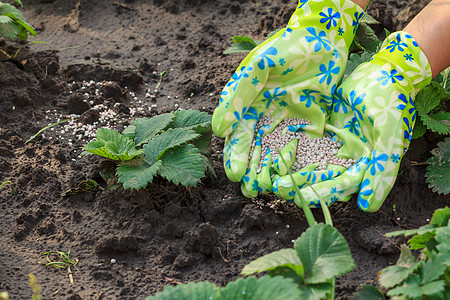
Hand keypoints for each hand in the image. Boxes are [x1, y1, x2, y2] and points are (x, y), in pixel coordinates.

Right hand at [212, 0, 364, 196]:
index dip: (235, 157)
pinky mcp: (311, 126)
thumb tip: (218, 130)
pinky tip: (300, 180)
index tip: (236, 175)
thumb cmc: (284, 50)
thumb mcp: (257, 70)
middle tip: (251, 192)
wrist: (322, 37)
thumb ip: (237, 98)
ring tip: (271, 192)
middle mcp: (266, 119)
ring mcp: (288, 124)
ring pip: (278, 154)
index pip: (238, 137)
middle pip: (256, 152)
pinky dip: (301, 164)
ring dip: (274, 173)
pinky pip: (305, 148)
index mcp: (248, 107)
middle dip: (253, 172)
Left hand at [273, 31, 431, 211]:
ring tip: (270, 176)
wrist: (383, 74)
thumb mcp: (389, 136)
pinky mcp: (323, 132)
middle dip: (300, 184)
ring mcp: (334, 146)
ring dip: (292, 170)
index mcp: (365, 167)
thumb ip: (382, 171)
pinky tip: (273, 152)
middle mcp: (348, 161)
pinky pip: (306, 143)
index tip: (298, 198)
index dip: (320, 193)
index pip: (340, 186)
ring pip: (311, 163)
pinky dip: (292, 148)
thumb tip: (367, 208)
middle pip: (322, 178)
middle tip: (278, 188)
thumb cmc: (391, 104)